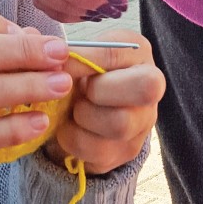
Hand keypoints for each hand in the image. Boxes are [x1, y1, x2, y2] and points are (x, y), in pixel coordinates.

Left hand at [44, 33, 164, 174]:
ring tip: (74, 109)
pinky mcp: (126, 151)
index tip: (58, 64)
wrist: (80, 108)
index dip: (83, 60)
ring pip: (120, 123)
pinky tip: (69, 127)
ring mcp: (143, 123)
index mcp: (138, 53)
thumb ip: (71, 53)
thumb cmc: (83, 73)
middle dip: (100, 90)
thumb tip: (50, 54)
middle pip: (144, 88)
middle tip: (80, 90)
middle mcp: (152, 87)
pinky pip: (99, 150)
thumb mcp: (80, 55)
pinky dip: (74, 138)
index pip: (117, 52)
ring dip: (85, 116)